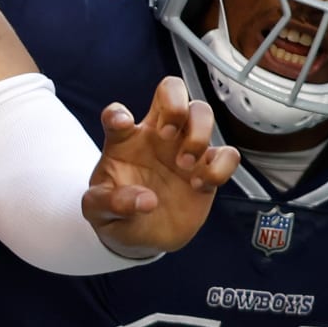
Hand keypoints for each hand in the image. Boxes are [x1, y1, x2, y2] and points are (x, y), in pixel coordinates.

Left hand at [82, 76, 239, 258]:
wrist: (142, 237)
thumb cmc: (118, 213)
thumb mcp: (100, 211)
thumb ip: (112, 203)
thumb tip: (145, 200)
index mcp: (124, 140)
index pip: (116, 113)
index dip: (117, 114)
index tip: (121, 126)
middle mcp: (155, 136)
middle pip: (172, 89)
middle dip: (175, 103)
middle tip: (167, 134)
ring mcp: (183, 148)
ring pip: (202, 112)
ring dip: (199, 133)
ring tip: (185, 164)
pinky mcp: (206, 170)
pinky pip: (228, 154)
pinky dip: (220, 167)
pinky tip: (200, 184)